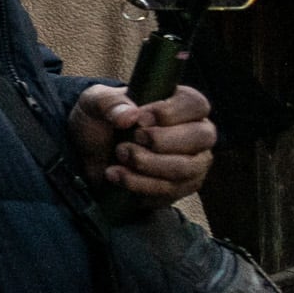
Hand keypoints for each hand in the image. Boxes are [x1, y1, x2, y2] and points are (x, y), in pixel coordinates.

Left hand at [72, 81, 216, 203]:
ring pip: (187, 167)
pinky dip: (139, 183)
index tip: (140, 119)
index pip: (195, 104)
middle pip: (203, 136)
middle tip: (132, 139)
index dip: (170, 112)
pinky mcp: (182, 187)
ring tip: (120, 155)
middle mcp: (196, 132)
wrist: (90, 155)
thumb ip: (108, 103)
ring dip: (148, 163)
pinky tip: (116, 174)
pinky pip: (171, 190)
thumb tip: (130, 116)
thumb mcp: (93, 102)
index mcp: (179, 103)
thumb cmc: (101, 121)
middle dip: (161, 141)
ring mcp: (194, 161)